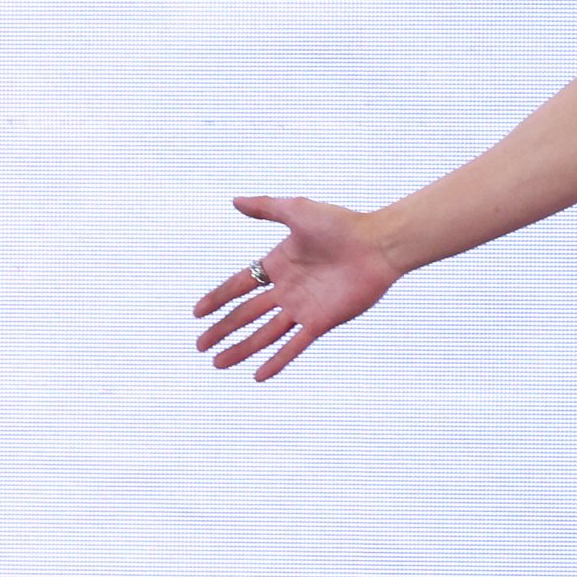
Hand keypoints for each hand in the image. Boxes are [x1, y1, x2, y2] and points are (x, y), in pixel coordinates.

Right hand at [192, 193, 399, 381]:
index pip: (239, 285)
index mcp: (278, 264)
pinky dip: (276, 361)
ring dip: (241, 349)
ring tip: (218, 364)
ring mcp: (303, 308)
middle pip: (246, 314)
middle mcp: (287, 289)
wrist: (378, 245)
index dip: (218, 298)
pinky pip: (294, 346)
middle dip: (222, 329)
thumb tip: (234, 201)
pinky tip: (258, 375)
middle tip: (200, 345)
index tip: (197, 313)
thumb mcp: (297, 210)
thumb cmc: (342, 224)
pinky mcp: (321, 321)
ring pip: (264, 334)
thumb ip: (266, 208)